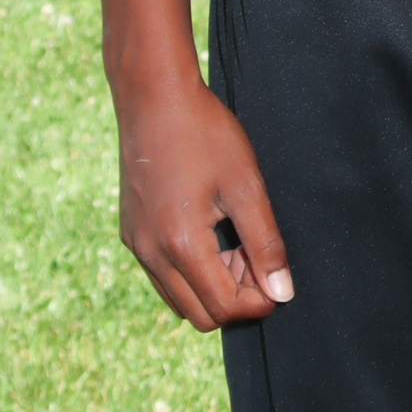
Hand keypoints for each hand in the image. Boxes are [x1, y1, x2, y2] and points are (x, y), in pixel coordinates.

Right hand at [114, 61, 294, 330]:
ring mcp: (135, 245)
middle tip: (257, 256)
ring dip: (213, 285)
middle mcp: (150, 254)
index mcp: (180, 245)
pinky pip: (162, 275)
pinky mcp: (130, 232)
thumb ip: (266, 244)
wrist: (154, 96)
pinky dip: (190, 270)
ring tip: (236, 241)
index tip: (277, 274)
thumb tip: (281, 293)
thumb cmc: (205, 133)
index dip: (258, 301)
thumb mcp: (246, 186)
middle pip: (199, 314)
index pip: (223, 308)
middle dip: (236, 296)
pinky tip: (211, 232)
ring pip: (179, 299)